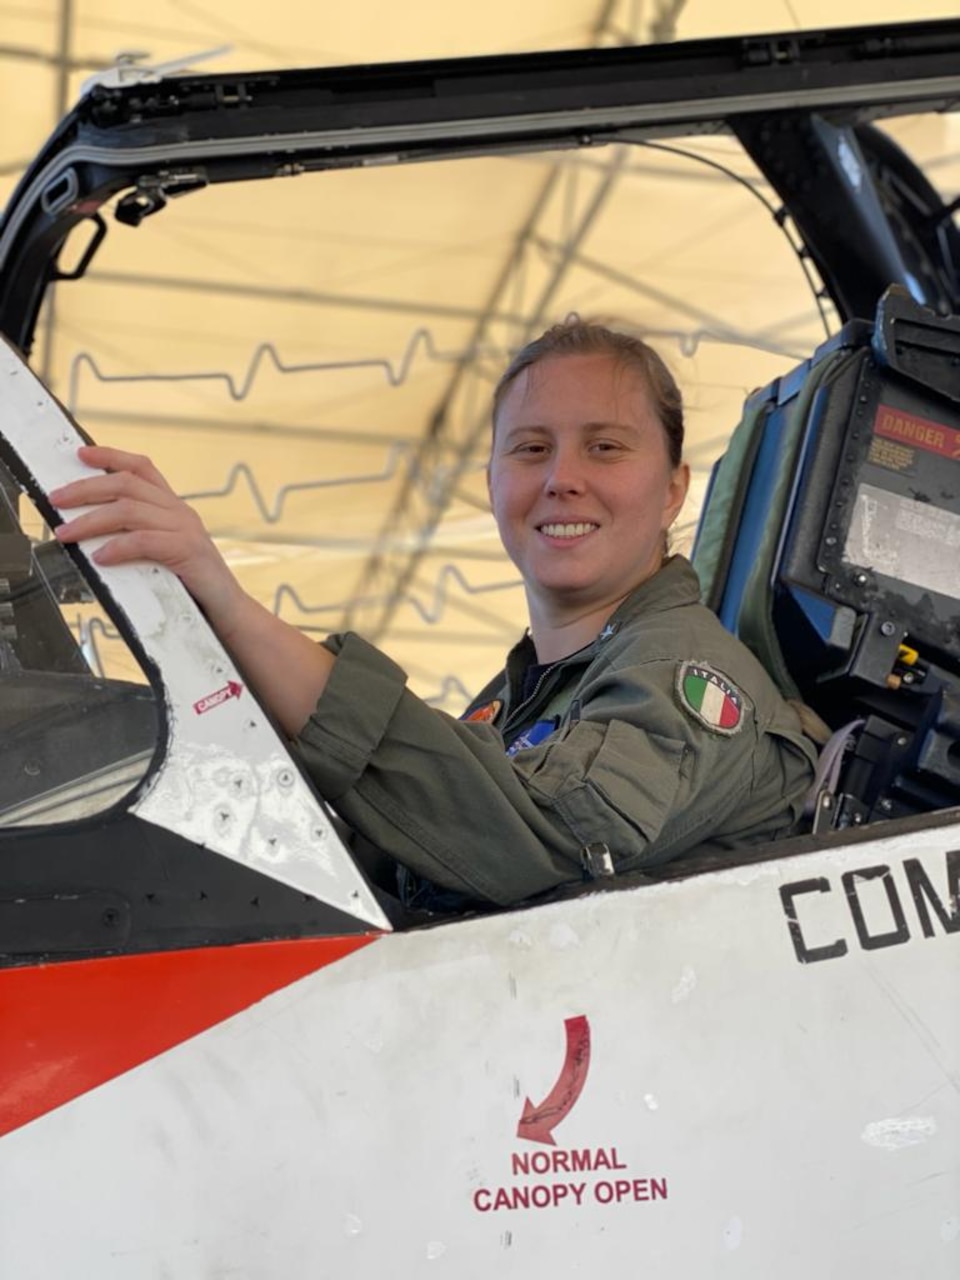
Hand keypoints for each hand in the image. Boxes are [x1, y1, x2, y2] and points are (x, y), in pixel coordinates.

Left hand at [50, 445, 247, 637]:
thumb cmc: (191, 586)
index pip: (142, 468)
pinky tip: (100, 557)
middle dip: (85, 489)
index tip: (81, 454)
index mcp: (173, 507)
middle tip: (57, 500)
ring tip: (67, 533)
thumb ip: (137, 537)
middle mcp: (180, 511)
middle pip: (126, 484)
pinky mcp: (188, 550)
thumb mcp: (162, 553)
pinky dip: (118, 547)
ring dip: (91, 520)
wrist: (228, 611)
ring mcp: (186, 528)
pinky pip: (145, 541)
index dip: (110, 456)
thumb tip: (90, 533)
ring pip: (129, 510)